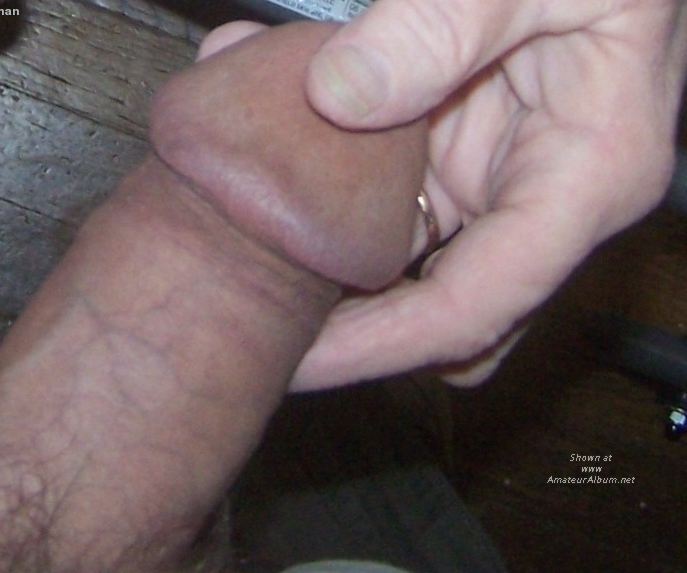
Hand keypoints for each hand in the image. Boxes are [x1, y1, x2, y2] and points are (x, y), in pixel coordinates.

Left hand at [290, 0, 686, 388]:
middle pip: (436, 312)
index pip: (474, 310)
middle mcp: (541, 200)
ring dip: (326, 255)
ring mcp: (497, 181)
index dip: (379, 349)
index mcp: (585, 182)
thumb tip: (337, 95)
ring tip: (245, 241)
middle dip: (351, 330)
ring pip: (405, 264)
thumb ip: (446, 23)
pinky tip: (273, 150)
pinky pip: (392, 202)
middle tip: (263, 324)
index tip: (299, 368)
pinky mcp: (463, 155)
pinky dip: (332, 191)